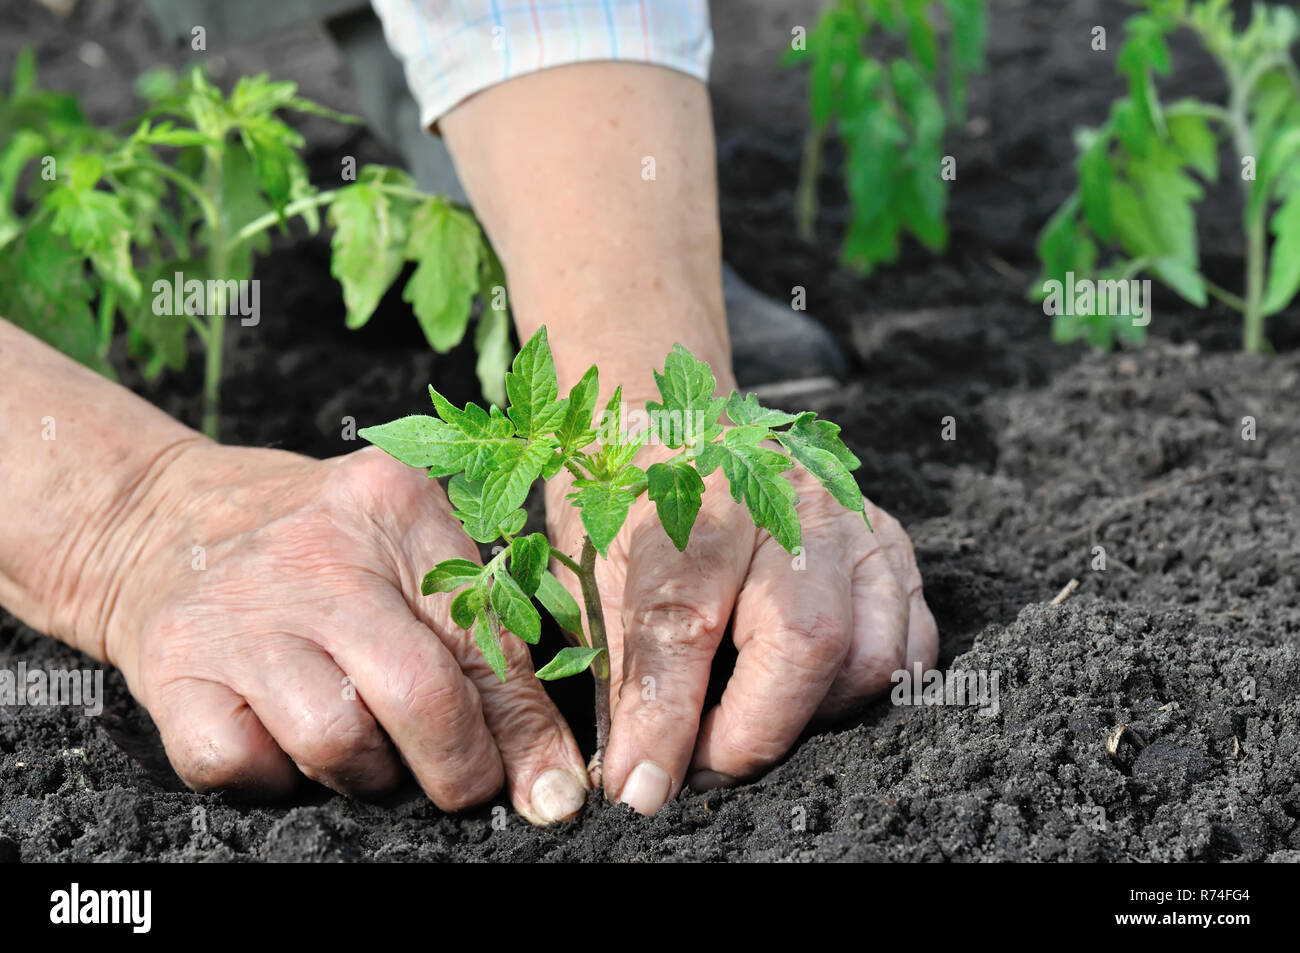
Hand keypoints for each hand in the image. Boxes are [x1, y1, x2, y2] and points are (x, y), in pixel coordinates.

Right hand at [102, 443, 588, 822]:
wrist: (162, 516)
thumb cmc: (314, 545)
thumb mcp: (407, 552)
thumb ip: (483, 642)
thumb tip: (548, 776)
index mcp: (396, 505)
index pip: (486, 638)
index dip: (525, 731)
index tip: (549, 791)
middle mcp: (316, 552)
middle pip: (418, 694)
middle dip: (457, 767)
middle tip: (459, 782)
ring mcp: (238, 609)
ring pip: (335, 742)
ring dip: (363, 773)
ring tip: (360, 742)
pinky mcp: (171, 664)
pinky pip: (238, 764)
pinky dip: (271, 777)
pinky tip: (280, 737)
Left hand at [545, 446, 937, 814]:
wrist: (688, 428)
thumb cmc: (635, 501)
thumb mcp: (599, 570)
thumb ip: (626, 669)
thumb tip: (638, 779)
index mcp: (697, 492)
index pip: (685, 619)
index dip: (664, 719)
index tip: (641, 788)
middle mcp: (790, 498)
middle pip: (806, 641)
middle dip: (752, 734)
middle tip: (699, 767)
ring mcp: (856, 522)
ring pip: (870, 657)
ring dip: (808, 718)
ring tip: (749, 720)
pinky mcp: (895, 548)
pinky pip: (911, 648)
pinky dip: (862, 694)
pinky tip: (807, 693)